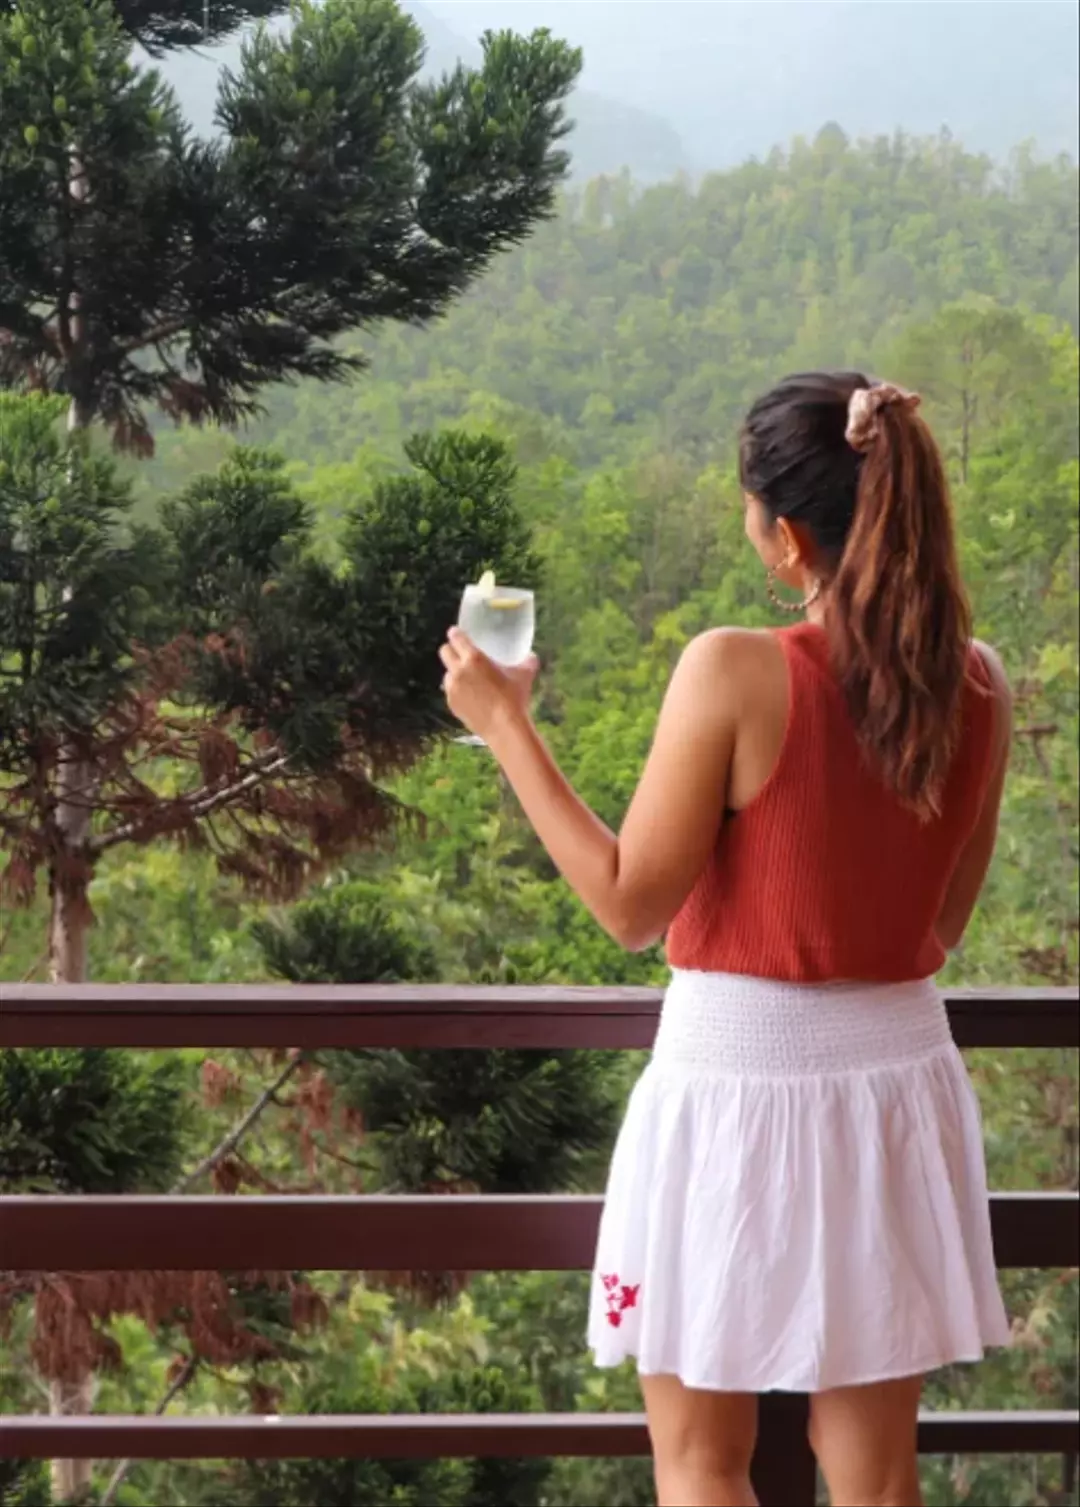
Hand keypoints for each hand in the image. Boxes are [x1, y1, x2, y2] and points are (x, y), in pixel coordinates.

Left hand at [439, 627, 539, 741]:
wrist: (504, 727)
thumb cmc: (514, 697)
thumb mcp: (524, 674)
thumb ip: (527, 660)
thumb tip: (530, 655)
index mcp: (473, 658)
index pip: (455, 637)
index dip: (455, 633)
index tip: (457, 633)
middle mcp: (458, 670)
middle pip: (444, 651)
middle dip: (451, 649)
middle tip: (460, 653)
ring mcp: (452, 688)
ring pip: (447, 673)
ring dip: (454, 672)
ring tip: (467, 678)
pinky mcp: (451, 703)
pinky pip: (450, 691)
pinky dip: (457, 690)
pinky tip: (470, 695)